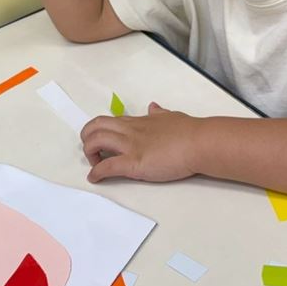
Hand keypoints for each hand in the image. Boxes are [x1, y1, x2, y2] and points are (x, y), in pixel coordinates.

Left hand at [80, 103, 200, 182]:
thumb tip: (153, 107)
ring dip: (89, 154)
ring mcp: (131, 146)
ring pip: (95, 142)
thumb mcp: (171, 116)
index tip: (101, 140)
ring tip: (94, 165)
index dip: (100, 130)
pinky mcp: (134, 163)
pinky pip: (107, 167)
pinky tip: (95, 178)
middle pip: (95, 127)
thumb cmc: (189, 130)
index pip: (110, 121)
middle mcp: (130, 131)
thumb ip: (159, 113)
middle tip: (93, 152)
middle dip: (87, 138)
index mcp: (138, 121)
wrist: (199, 142)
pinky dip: (96, 173)